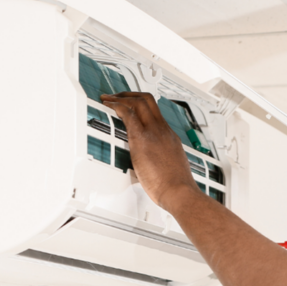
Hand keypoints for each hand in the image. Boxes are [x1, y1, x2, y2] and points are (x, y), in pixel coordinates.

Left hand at [100, 92, 199, 210]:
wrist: (179, 191)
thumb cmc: (175, 186)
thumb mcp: (170, 167)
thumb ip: (160, 160)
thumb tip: (151, 166)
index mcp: (169, 136)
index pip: (154, 112)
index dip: (140, 104)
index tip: (130, 105)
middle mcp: (162, 130)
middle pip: (148, 100)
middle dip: (129, 95)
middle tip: (117, 97)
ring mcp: (153, 132)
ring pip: (138, 102)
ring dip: (120, 97)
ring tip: (108, 99)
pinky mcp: (142, 139)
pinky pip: (128, 114)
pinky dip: (116, 106)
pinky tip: (107, 106)